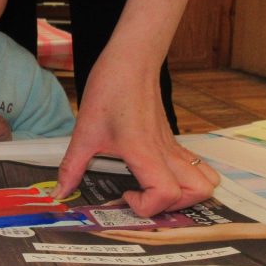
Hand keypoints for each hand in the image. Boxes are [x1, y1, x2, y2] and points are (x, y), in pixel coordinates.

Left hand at [54, 60, 218, 217]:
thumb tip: (59, 193)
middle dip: (174, 206)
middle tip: (144, 198)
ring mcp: (173, 146)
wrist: (132, 59)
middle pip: (199, 191)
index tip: (125, 195)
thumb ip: (71, 167)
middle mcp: (166, 152)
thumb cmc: (110, 89)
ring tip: (155, 191)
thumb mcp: (84, 132)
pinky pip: (194, 166)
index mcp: (145, 152)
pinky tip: (155, 175)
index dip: (147, 206)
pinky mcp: (173, 140)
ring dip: (187, 194)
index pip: (166, 194)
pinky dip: (184, 180)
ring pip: (206, 179)